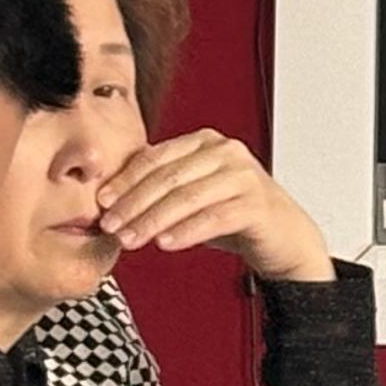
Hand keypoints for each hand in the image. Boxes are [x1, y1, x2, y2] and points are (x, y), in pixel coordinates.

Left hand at [91, 128, 330, 280]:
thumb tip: (110, 194)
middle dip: (134, 204)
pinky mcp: (257, 204)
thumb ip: (163, 185)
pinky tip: (165, 243)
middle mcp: (227, 152)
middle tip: (110, 225)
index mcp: (207, 142)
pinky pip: (213, 218)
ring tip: (131, 239)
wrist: (284, 237)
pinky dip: (186, 232)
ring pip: (187, 198)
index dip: (125, 180)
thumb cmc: (235, 215)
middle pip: (168, 178)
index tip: (101, 202)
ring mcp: (245, 176)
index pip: (156, 157)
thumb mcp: (194, 192)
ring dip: (153, 221)